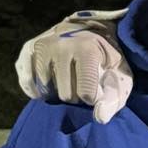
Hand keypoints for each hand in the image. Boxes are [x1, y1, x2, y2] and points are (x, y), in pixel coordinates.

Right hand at [15, 14, 131, 123]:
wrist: (91, 30)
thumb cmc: (106, 59)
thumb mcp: (119, 76)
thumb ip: (113, 99)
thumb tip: (99, 117)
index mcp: (86, 49)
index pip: (86, 94)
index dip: (93, 98)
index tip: (97, 89)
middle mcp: (61, 46)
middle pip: (65, 95)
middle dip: (75, 95)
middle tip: (81, 82)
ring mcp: (42, 47)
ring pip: (45, 91)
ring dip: (56, 91)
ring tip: (67, 80)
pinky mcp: (28, 49)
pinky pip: (27, 82)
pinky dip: (36, 89)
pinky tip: (48, 86)